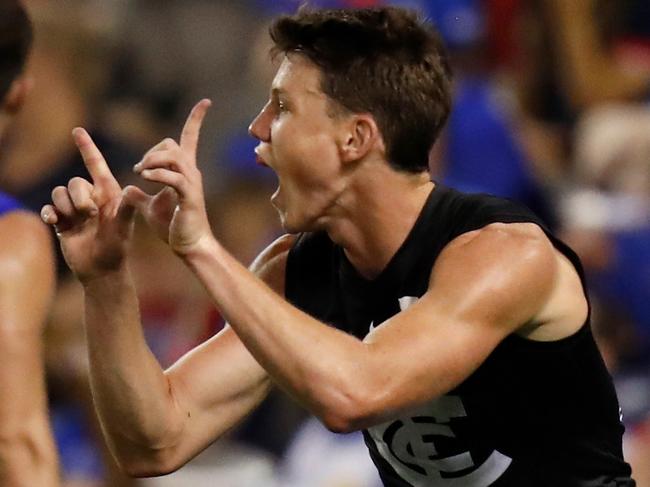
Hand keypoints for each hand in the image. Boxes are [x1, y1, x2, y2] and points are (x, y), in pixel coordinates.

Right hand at [41, 128, 135, 282]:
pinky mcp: (61, 221)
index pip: (95, 165)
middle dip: (79, 197)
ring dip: (66, 207)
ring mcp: (74, 209)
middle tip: (90, 214)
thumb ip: (125, 209)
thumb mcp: (124, 228)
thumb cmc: (117, 248)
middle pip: (74, 182)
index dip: (87, 148)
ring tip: (78, 222)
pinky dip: (49, 214)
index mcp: (108, 193)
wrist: (102, 270)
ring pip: (59, 193)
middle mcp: (91, 197)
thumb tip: (128, 190)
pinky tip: (56, 223)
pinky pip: (47, 208)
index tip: (78, 130)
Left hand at [127, 99, 212, 256]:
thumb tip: (127, 189)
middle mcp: (191, 173)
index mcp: (183, 172)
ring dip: (153, 160)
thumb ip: (139, 197)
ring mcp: (191, 184)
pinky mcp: (189, 197)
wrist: (190, 246)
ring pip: (174, 156)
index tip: (206, 102)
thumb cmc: (173, 227)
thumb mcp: (150, 208)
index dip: (197, 119)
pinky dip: (157, 174)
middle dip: (152, 151)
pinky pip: (174, 177)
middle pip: (173, 144)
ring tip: (141, 173)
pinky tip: (144, 178)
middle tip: (139, 170)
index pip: (190, 138)